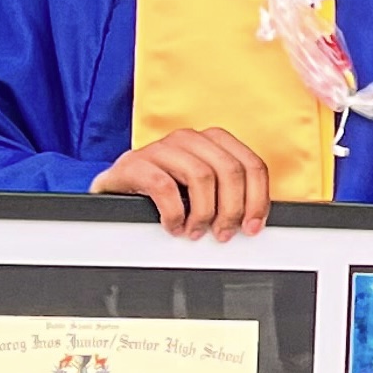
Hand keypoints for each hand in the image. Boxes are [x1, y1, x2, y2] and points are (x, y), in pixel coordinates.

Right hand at [90, 127, 270, 239]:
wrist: (114, 192)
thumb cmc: (162, 194)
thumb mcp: (201, 191)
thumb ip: (228, 196)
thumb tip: (255, 221)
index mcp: (212, 142)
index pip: (251, 164)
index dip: (258, 198)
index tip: (253, 225)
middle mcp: (188, 139)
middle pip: (230, 170)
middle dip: (232, 209)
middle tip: (223, 234)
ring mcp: (160, 148)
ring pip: (201, 176)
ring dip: (203, 213)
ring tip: (195, 231)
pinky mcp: (134, 164)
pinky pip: (163, 186)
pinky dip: (174, 212)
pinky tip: (173, 225)